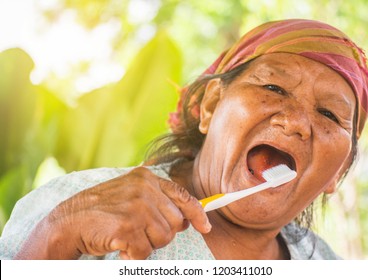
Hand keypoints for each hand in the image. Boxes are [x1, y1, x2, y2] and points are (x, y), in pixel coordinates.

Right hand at [15, 167, 210, 259]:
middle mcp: (144, 188)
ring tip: (126, 235)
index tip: (206, 226)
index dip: (197, 213)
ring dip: (146, 244)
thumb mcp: (131, 193)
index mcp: (147, 177)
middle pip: (175, 222)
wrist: (69, 220)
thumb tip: (187, 219)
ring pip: (163, 238)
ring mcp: (136, 206)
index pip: (182, 196)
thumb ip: (157, 200)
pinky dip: (133, 255)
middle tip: (138, 231)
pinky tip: (119, 245)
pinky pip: (145, 251)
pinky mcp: (127, 226)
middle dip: (161, 233)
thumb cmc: (103, 210)